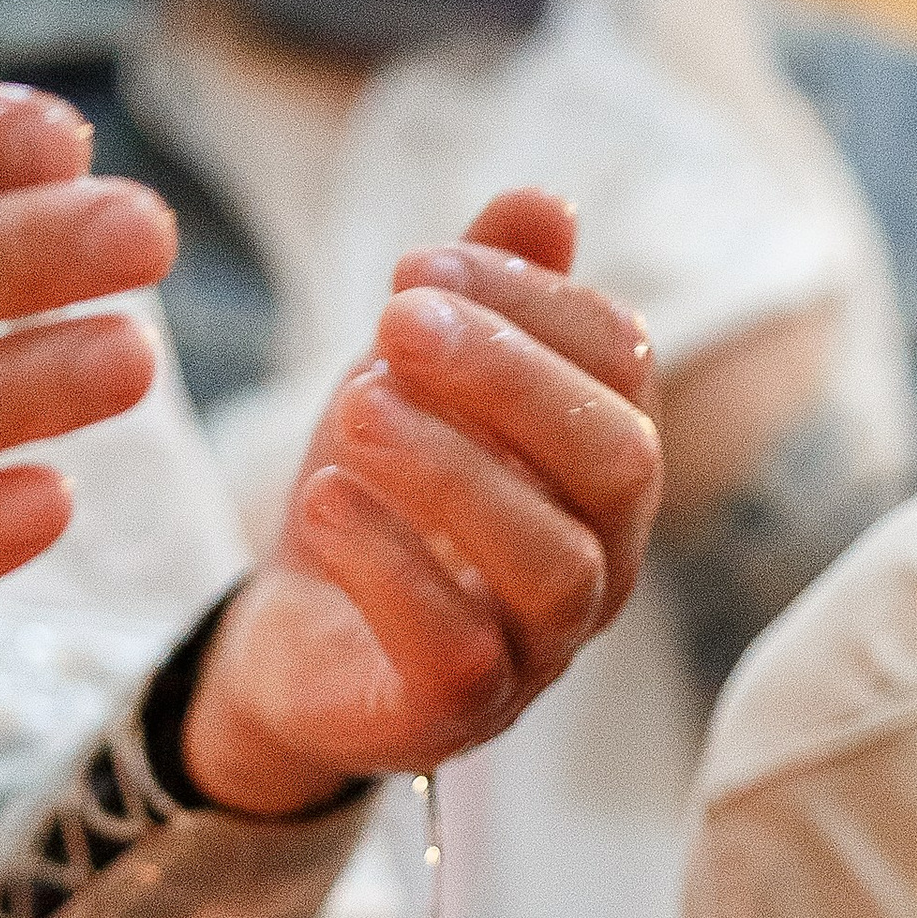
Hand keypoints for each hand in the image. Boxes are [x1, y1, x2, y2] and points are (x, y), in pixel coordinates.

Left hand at [179, 192, 662, 817]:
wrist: (293, 643)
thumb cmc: (377, 499)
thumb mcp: (414, 380)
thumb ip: (479, 299)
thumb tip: (546, 203)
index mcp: (602, 468)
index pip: (623, 365)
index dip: (529, 300)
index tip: (415, 266)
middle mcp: (600, 564)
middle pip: (618, 464)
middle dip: (508, 376)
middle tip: (393, 323)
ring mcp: (539, 650)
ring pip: (551, 563)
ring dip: (450, 467)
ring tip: (352, 409)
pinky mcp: (457, 714)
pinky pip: (457, 648)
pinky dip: (388, 562)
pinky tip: (324, 499)